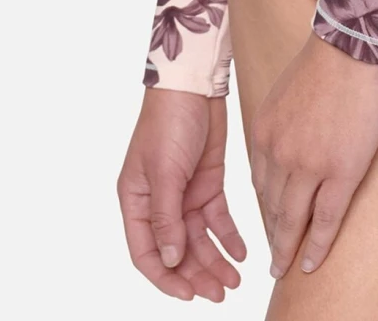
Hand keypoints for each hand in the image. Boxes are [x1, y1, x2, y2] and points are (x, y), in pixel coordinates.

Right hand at [118, 86, 247, 300]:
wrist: (194, 83)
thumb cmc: (169, 120)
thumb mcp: (165, 170)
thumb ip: (167, 218)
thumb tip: (171, 260)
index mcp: (136, 201)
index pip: (146, 253)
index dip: (165, 278)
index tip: (188, 295)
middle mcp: (159, 203)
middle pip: (177, 251)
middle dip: (197, 274)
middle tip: (220, 293)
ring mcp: (184, 195)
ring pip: (199, 240)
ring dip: (215, 261)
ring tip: (235, 280)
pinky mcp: (208, 183)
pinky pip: (218, 220)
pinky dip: (229, 237)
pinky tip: (242, 252)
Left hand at [251, 31, 377, 279]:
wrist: (353, 45)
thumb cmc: (328, 60)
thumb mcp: (286, 92)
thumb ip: (282, 122)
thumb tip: (289, 139)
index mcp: (264, 132)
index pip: (260, 182)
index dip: (266, 207)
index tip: (271, 223)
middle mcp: (279, 153)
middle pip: (272, 206)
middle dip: (273, 235)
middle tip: (274, 259)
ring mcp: (309, 165)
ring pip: (294, 219)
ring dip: (289, 248)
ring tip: (288, 267)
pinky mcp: (341, 171)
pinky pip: (325, 219)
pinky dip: (317, 246)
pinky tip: (312, 263)